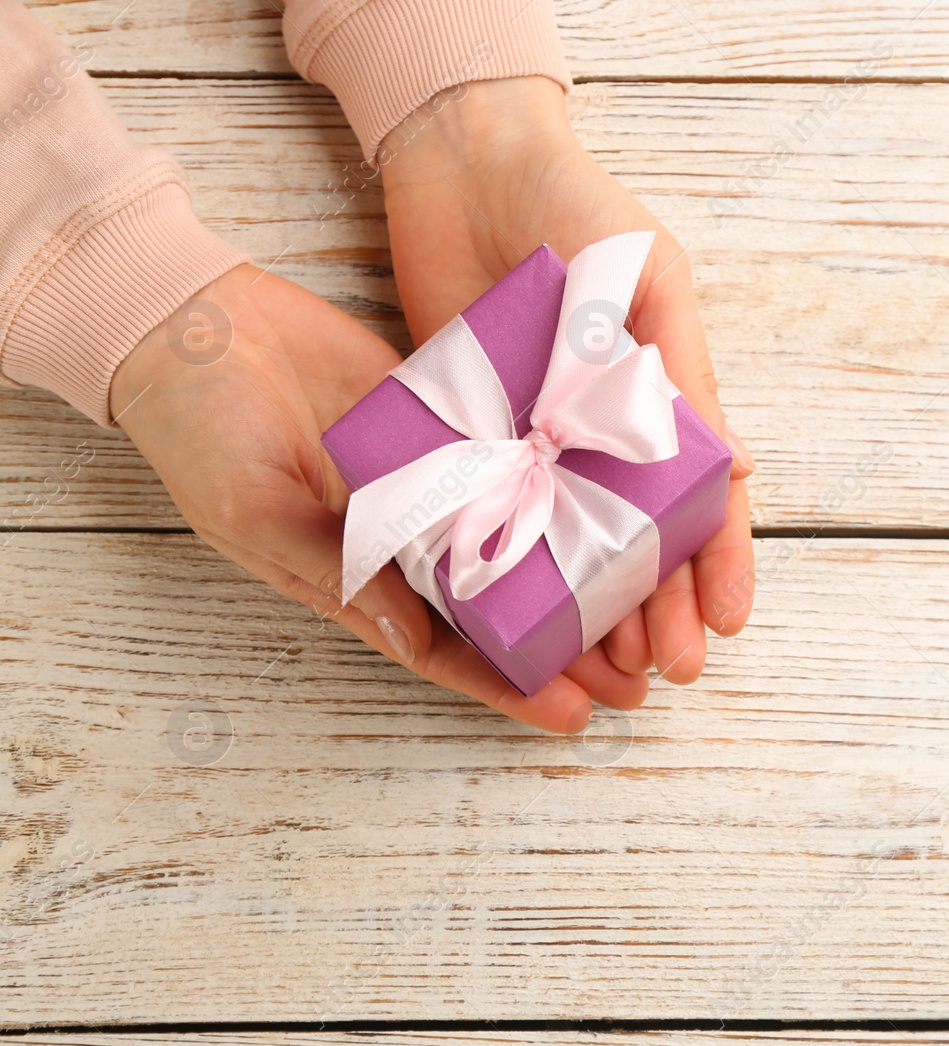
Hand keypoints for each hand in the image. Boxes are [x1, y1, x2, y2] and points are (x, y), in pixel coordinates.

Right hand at [110, 265, 647, 732]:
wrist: (193, 322)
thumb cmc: (200, 430)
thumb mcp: (254, 512)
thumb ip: (339, 571)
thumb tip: (414, 642)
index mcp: (357, 577)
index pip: (448, 649)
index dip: (509, 685)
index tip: (574, 713)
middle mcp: (405, 538)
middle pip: (502, 606)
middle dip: (567, 645)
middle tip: (637, 677)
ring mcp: (430, 478)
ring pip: (519, 538)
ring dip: (578, 570)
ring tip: (648, 602)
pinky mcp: (444, 419)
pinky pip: (511, 459)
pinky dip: (559, 481)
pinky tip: (618, 498)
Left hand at [377, 75, 755, 686]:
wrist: (464, 159)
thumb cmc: (577, 207)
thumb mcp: (646, 282)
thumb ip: (682, 372)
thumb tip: (740, 467)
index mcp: (661, 395)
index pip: (703, 497)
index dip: (719, 561)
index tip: (727, 623)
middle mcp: (604, 428)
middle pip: (642, 537)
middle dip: (661, 605)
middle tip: (663, 671)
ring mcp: (538, 435)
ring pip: (573, 541)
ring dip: (595, 603)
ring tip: (605, 665)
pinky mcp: (472, 428)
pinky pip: (496, 509)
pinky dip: (513, 563)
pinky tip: (522, 611)